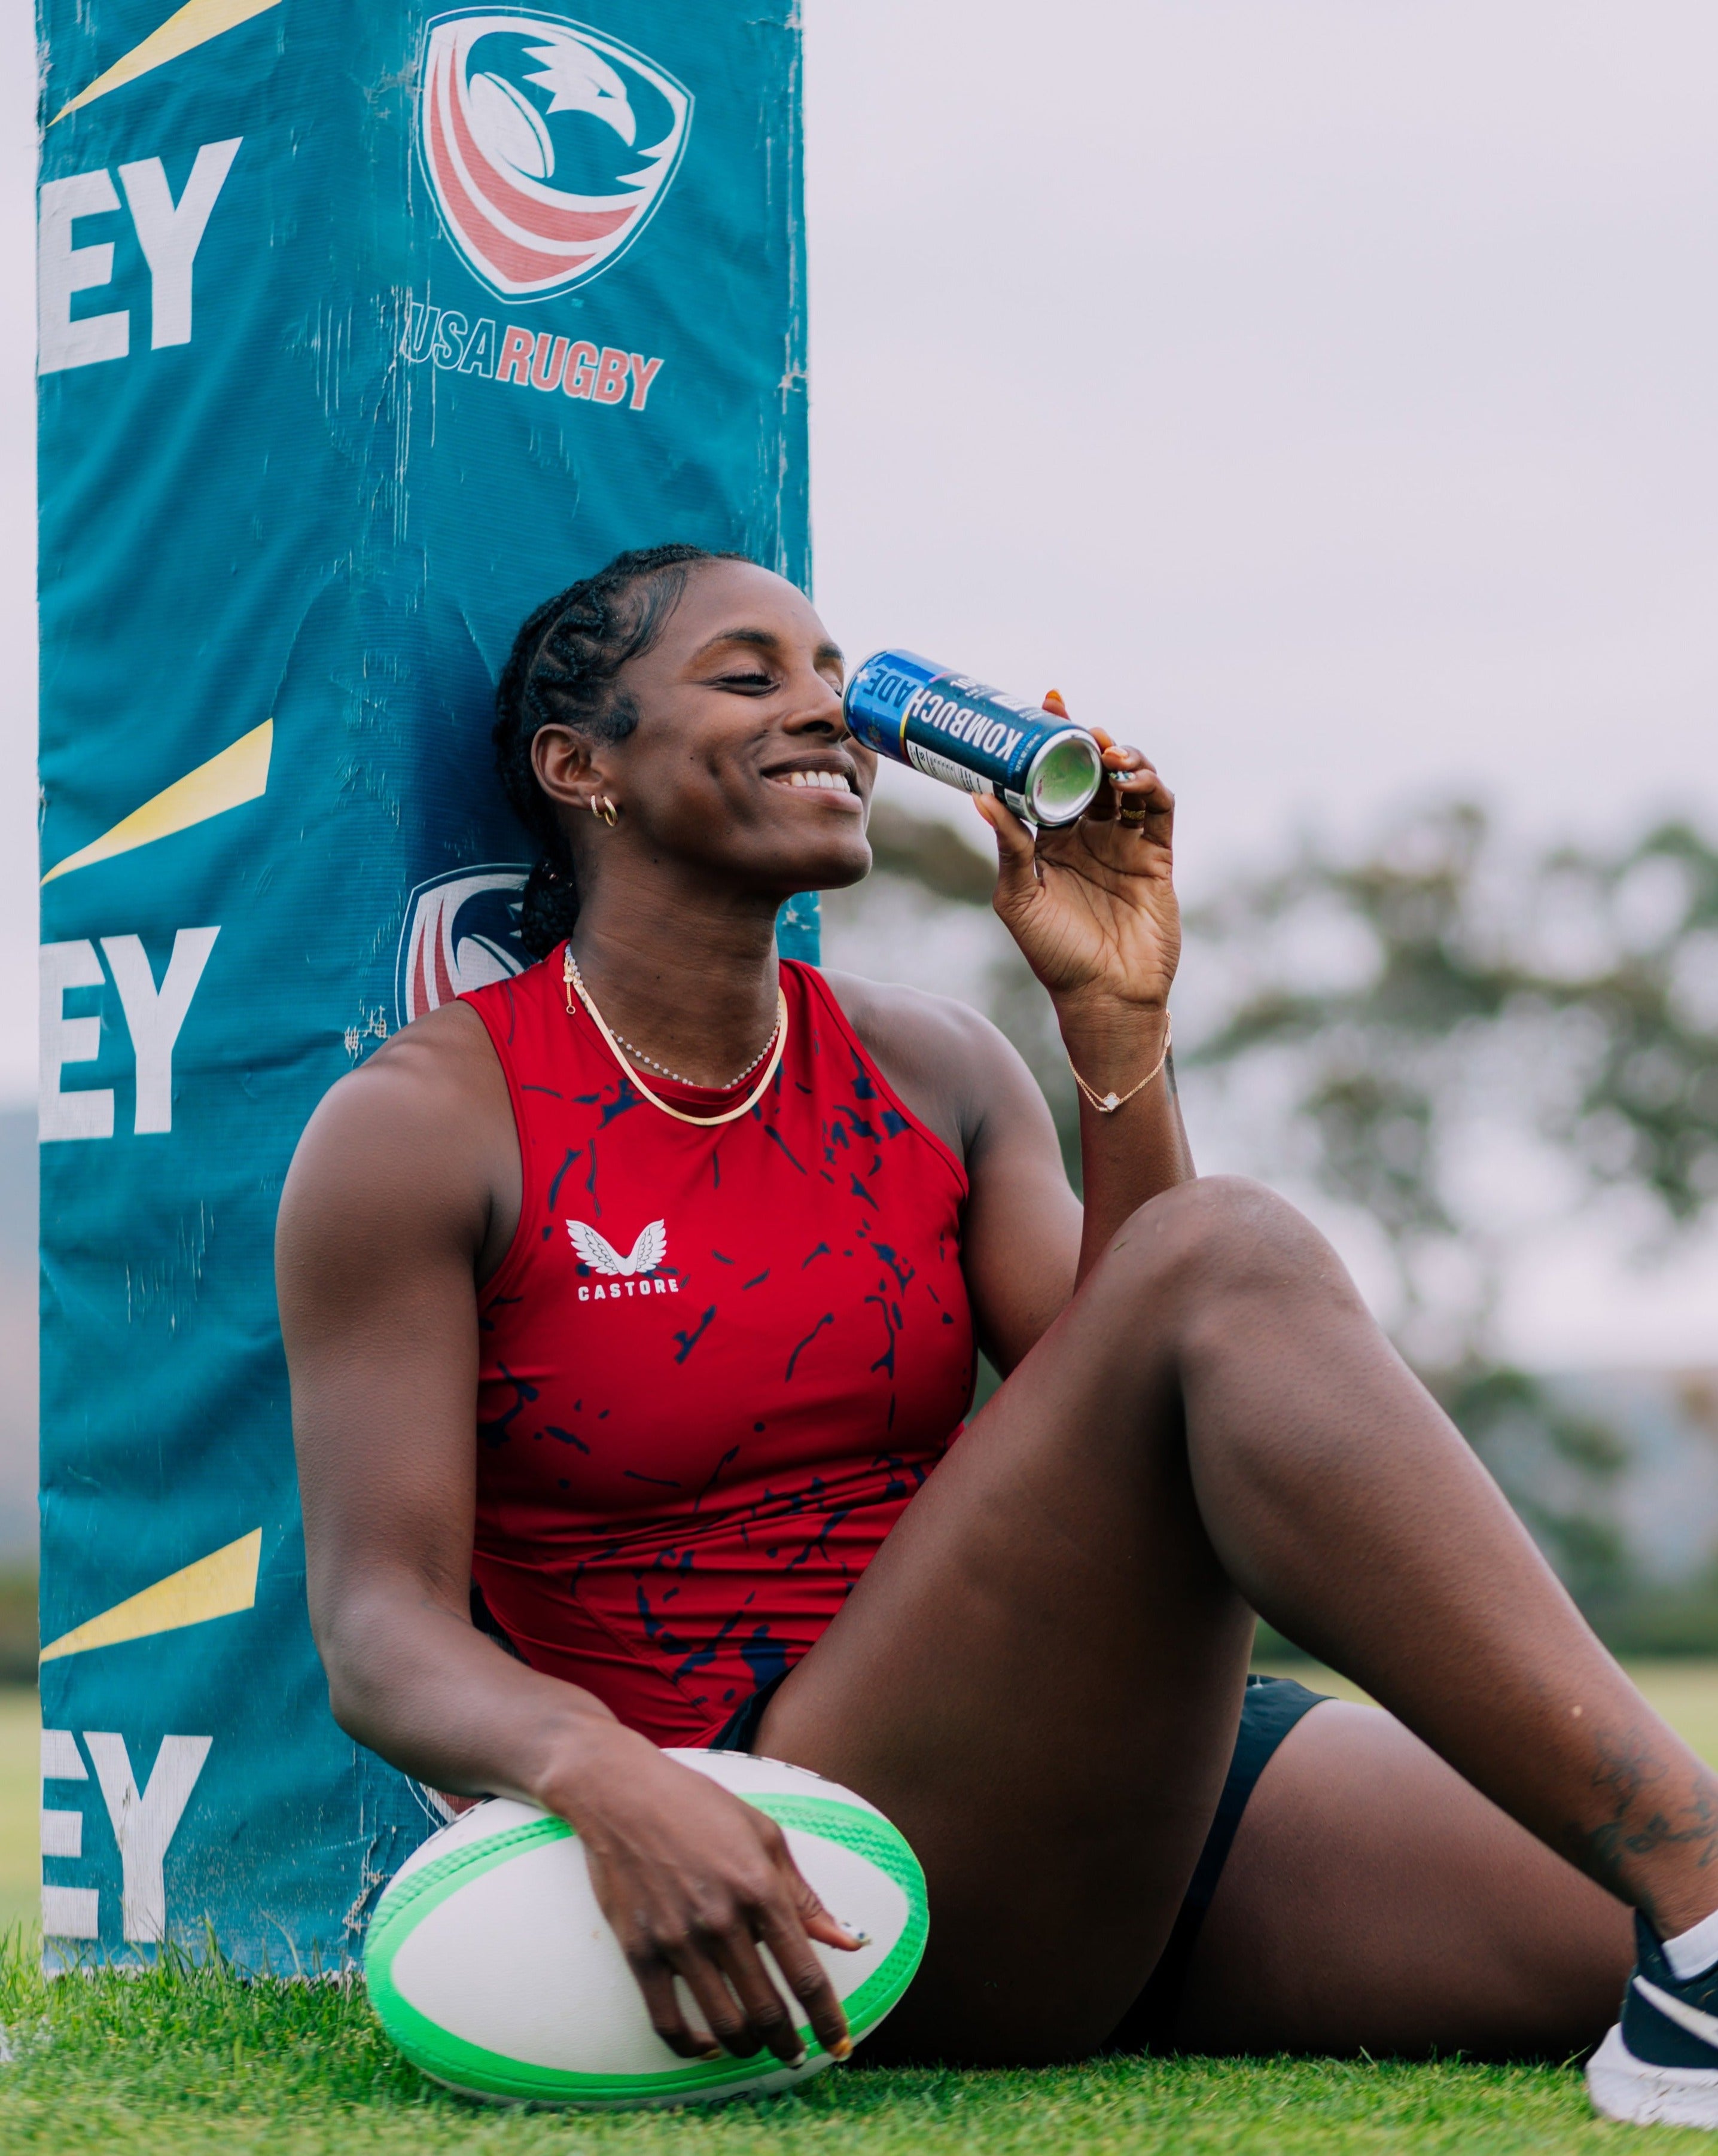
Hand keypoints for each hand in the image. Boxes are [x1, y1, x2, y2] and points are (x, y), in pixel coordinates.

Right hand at [557, 1728, 861, 2065]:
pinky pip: (666, 2021)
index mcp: (760, 1887)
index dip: (827, 2020)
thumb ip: (806, 1896)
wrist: (621, 1793)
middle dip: (788, 2044)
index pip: (805, 1974)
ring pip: (724, 2022)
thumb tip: (849, 1942)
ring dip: (747, 2048)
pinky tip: (706, 2045)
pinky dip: (691, 2047)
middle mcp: (722, 1918)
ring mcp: (678, 1938)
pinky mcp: (639, 1950)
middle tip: (794, 2054)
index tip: (839, 2044)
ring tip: (755, 2048)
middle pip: (767, 2008)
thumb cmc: (700, 1807)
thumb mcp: (765, 1835)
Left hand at [975, 691, 1178, 1018]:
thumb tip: (980, 795)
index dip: (1052, 740)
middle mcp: (1089, 835)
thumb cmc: (1054, 953)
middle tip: (1081, 726)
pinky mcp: (1158, 856)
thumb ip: (1008, 846)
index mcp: (1051, 840)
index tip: (1046, 704)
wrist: (1104, 995)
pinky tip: (1132, 777)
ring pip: (1130, 783)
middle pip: (1093, 772)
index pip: (1051, 778)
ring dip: (1123, 758)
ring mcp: (1126, 842)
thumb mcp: (1019, 897)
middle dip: (1090, 742)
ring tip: (1108, 750)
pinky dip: (1151, 785)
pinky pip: (1160, 809)